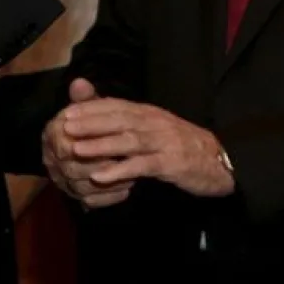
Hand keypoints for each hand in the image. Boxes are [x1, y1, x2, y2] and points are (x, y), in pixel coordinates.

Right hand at [42, 78, 133, 208]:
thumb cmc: (88, 124)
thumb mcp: (87, 110)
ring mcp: (63, 182)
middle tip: (126, 160)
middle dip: (101, 165)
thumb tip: (80, 83)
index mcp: (52, 136)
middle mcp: (52, 161)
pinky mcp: (75, 198)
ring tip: (134, 175)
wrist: (82, 146)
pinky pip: (91, 202)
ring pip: (83, 188)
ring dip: (109, 183)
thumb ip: (86, 99)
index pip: (66, 144)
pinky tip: (127, 189)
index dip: (90, 144)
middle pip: (73, 169)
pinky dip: (109, 197)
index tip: (114, 140)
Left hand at [63, 98, 234, 197]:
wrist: (218, 160)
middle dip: (91, 122)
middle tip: (65, 126)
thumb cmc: (181, 145)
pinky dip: (121, 171)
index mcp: (149, 113)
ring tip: (76, 149)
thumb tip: (100, 120)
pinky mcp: (171, 163)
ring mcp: (164, 142)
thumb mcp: (155, 130)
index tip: (68, 111)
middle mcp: (155, 123)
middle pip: (119, 119)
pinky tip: (102, 177)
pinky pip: (143, 166)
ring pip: (128, 140)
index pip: (117, 106)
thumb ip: (129, 124)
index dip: (92, 108)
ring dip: (100, 145)